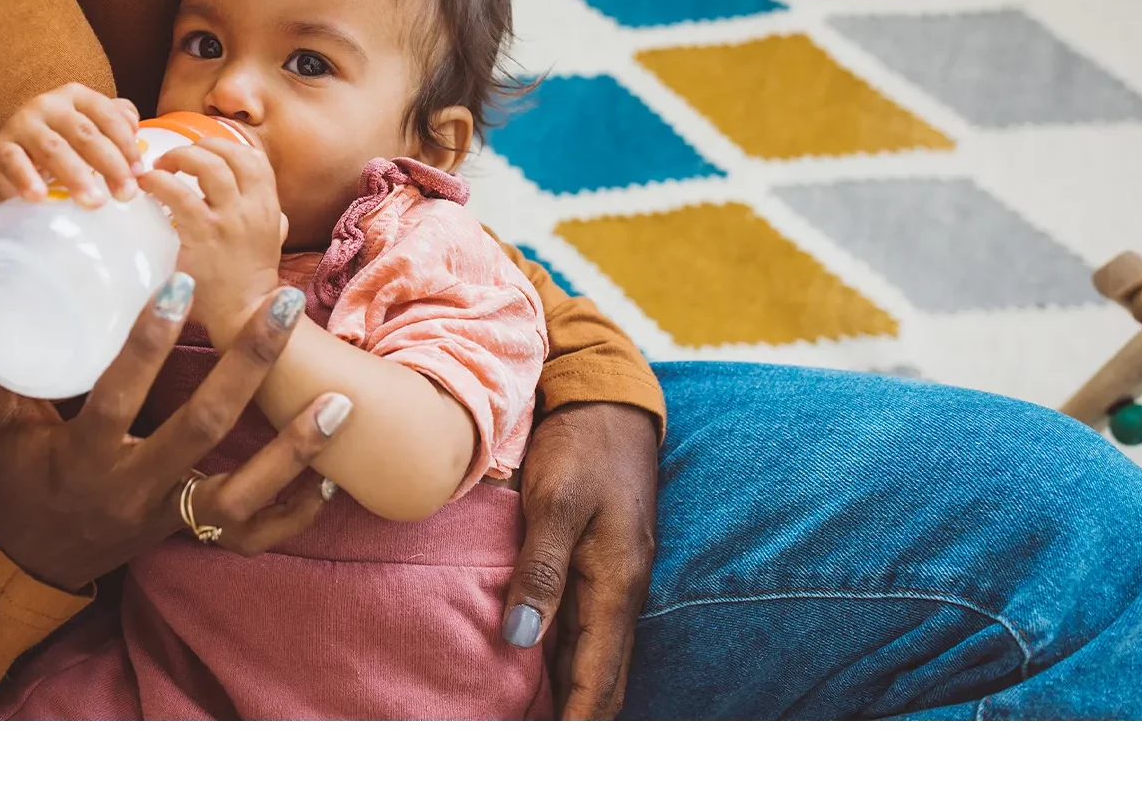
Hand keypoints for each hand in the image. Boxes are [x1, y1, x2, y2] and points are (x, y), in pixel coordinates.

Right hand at [0, 83, 142, 209]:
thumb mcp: (88, 129)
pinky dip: (27, 179)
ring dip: (76, 176)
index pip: (106, 115)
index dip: (126, 144)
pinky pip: (14, 162)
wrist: (13, 159)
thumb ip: (114, 122)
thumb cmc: (61, 145)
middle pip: (84, 133)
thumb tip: (135, 126)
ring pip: (53, 149)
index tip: (139, 174)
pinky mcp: (0, 147)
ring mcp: (22, 124)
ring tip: (93, 202)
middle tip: (125, 194)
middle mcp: (48, 104)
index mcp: (75, 96)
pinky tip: (40, 197)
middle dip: (109, 164)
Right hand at [0, 276, 351, 592]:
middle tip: (284, 305)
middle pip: (202, 427)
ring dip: (293, 451)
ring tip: (339, 402)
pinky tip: (333, 481)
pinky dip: (295, 513)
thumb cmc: (9, 480)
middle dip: (247, 364)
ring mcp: (165, 517)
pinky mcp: (186, 535)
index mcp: (83, 455)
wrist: (23, 564)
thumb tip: (9, 287)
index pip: (119, 393)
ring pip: (240, 495)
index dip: (148, 340)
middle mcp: (131, 488)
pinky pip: (251, 537)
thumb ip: (6, 365)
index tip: (180, 281)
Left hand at [139, 138, 284, 346]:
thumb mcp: (270, 240)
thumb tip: (255, 200)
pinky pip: (179, 195)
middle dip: (200, 146)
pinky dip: (159, 182)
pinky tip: (147, 185)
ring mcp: (229, 220)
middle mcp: (253, 208)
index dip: (227, 145)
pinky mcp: (203, 235)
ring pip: (208, 165)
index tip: (204, 150)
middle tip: (175, 157)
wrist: (245, 314)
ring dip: (180, 156)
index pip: (254, 158)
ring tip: (159, 167)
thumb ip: (264, 216)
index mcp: (269, 206)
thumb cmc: (249, 279)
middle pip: (230, 154)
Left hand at [499, 402, 658, 719]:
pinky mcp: (598, 564)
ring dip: (570, 691)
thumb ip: (540, 569)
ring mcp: (612, 578)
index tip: (556, 740)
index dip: (580, 717)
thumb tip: (521, 638)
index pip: (600, 675)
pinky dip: (564, 658)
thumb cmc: (582, 447)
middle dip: (580, 714)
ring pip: (594, 655)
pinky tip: (537, 669)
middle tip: (537, 732)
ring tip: (532, 715)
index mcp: (616, 582)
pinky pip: (584, 627)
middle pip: (604, 677)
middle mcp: (620, 590)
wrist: (608, 401)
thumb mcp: (555, 501)